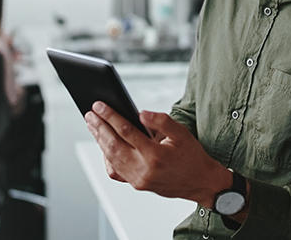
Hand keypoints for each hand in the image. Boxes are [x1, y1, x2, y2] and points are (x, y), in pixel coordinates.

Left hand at [84, 101, 231, 208]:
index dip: (110, 116)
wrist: (201, 183)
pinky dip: (107, 158)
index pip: (126, 131)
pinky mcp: (136, 185)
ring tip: (92, 125)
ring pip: (111, 158)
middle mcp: (144, 170)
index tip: (99, 105)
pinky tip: (104, 146)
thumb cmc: (192, 156)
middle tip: (89, 113)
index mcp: (155, 155)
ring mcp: (138, 180)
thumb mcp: (182, 133)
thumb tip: (140, 113)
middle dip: (99, 127)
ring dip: (99, 140)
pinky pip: (115, 171)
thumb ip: (161, 121)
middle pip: (113, 145)